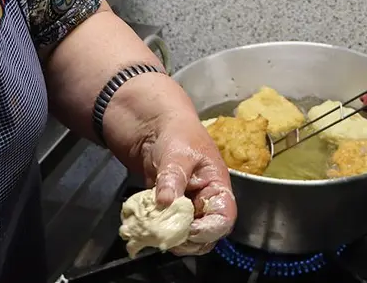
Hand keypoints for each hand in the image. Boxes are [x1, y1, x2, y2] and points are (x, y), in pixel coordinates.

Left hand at [139, 115, 236, 255]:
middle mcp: (204, 203)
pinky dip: (154, 231)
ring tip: (151, 227)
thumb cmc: (177, 134)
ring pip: (183, 237)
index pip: (223, 219)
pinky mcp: (167, 212)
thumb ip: (173, 178)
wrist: (154, 127)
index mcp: (217, 188)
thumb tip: (166, 202)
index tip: (188, 230)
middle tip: (165, 233)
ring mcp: (185, 210)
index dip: (209, 230)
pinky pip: (164, 229)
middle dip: (187, 240)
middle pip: (205, 237)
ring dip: (168, 237)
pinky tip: (142, 223)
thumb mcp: (177, 153)